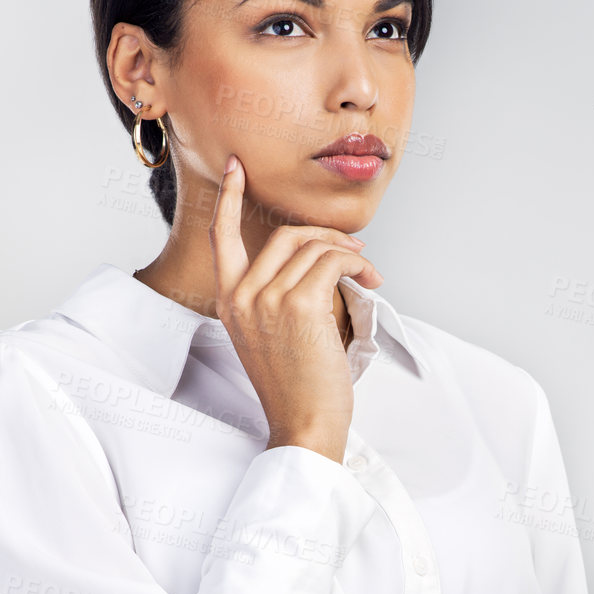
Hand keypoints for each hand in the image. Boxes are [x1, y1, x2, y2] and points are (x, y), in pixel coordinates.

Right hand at [209, 154, 383, 462]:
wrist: (304, 425)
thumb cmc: (296, 389)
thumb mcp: (269, 338)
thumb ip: (275, 298)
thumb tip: (316, 260)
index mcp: (228, 302)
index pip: (222, 237)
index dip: (231, 199)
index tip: (238, 169)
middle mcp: (241, 296)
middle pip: (285, 235)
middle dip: (325, 234)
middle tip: (353, 249)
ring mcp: (267, 299)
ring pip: (314, 247)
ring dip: (350, 253)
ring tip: (369, 272)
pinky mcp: (299, 305)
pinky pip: (334, 262)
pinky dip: (359, 264)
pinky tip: (372, 280)